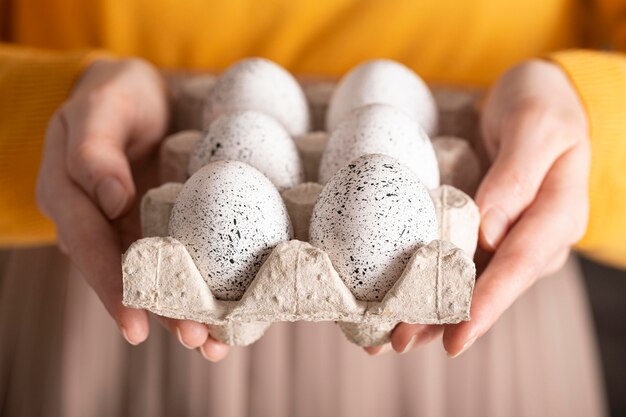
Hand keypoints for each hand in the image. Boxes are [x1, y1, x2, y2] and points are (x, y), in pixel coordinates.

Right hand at [36, 58, 228, 360]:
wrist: (142, 94)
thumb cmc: (117, 95)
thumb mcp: (102, 108)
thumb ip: (96, 151)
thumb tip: (111, 199)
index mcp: (69, 195)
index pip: (88, 245)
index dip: (110, 286)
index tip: (133, 323)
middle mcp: (97, 220)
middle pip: (124, 272)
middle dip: (157, 310)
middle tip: (193, 339)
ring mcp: (128, 226)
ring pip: (152, 272)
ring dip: (181, 308)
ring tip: (214, 342)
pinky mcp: (158, 224)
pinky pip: (176, 256)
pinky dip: (199, 282)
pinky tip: (225, 308)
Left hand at [367, 59, 589, 356]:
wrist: (540, 96)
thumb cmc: (541, 102)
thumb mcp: (534, 125)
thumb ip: (517, 176)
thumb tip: (490, 233)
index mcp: (558, 214)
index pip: (519, 265)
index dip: (486, 303)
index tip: (455, 336)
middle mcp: (535, 236)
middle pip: (489, 285)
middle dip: (446, 318)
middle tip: (400, 340)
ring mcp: (511, 236)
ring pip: (471, 282)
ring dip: (432, 312)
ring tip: (389, 336)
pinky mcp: (489, 230)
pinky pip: (461, 262)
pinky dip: (431, 283)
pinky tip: (401, 301)